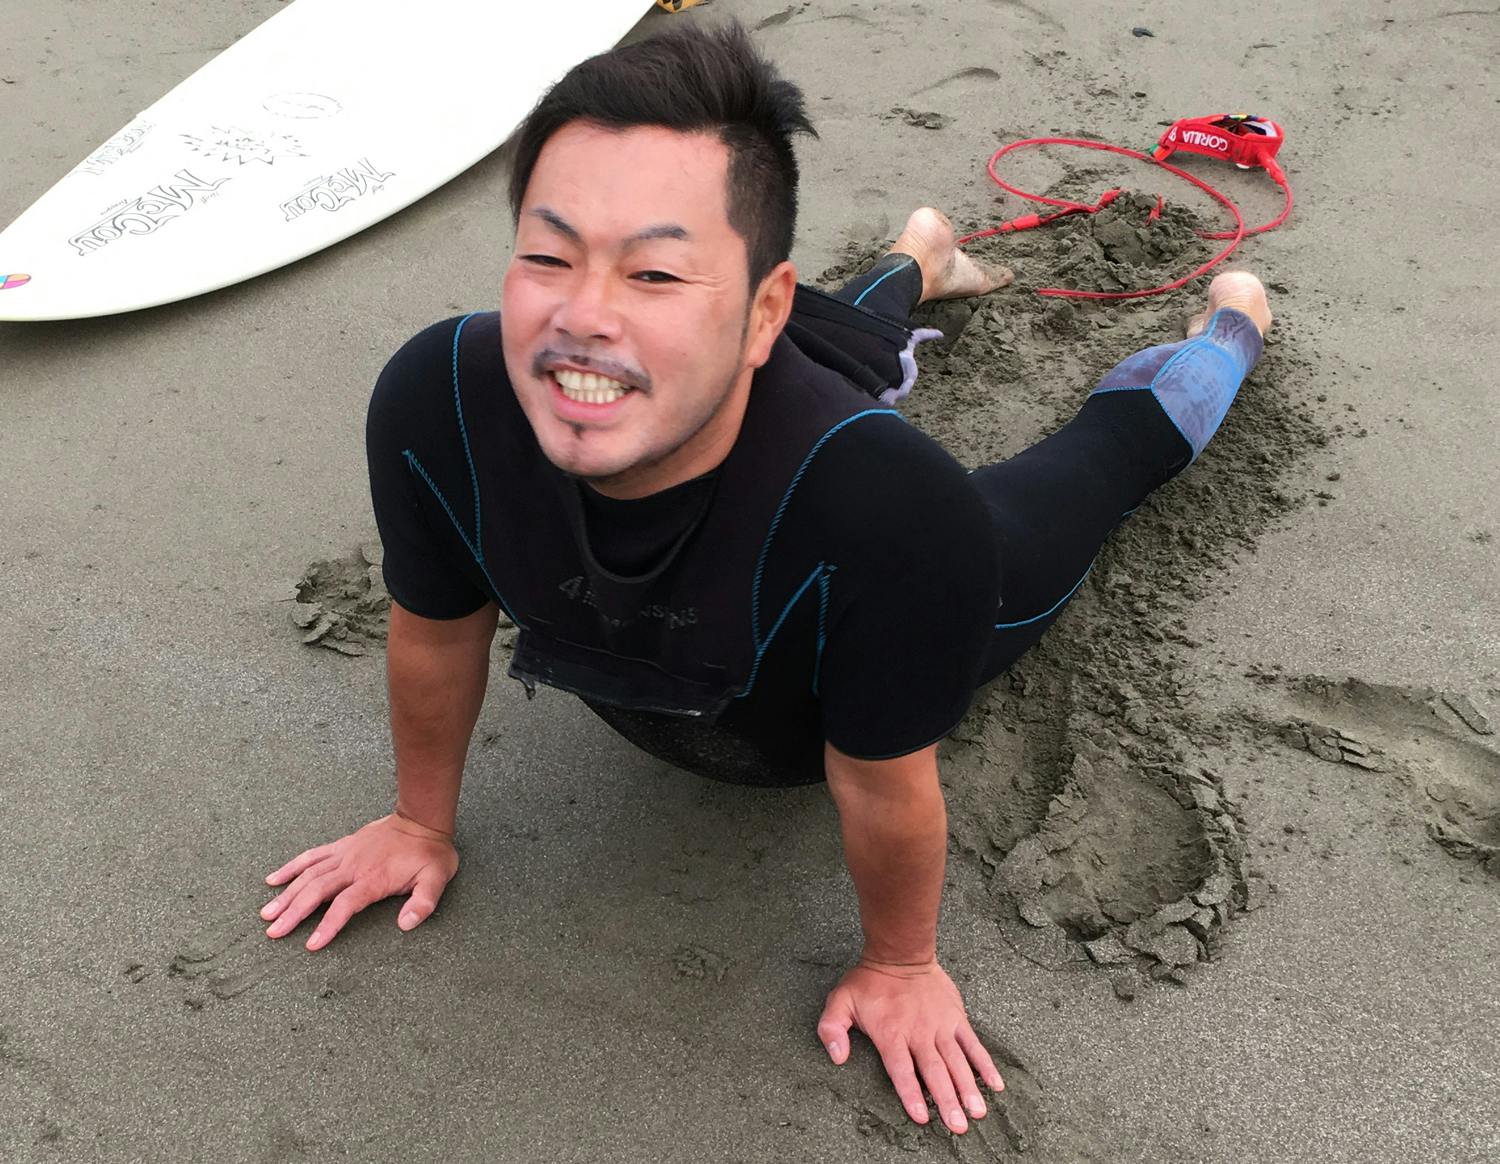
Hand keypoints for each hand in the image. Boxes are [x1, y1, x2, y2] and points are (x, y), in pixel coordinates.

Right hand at [260, 813, 458, 949]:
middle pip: (317, 891)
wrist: (422, 820)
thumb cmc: (430, 853)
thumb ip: (423, 903)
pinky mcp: (341, 846)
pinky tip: (273, 879)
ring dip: (287, 894)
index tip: (311, 945)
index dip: (328, 925)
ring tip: (267, 913)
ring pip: (308, 874)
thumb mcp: (437, 879)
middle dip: (294, 913)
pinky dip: (291, 867)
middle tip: (273, 931)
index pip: (345, 905)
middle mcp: (353, 866)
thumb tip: (407, 924)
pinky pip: (311, 856)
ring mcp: (345, 854)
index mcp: (374, 878)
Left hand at [817, 957, 1003, 1134]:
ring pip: (957, 1061)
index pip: (902, 1069)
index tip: (921, 1116)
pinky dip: (985, 1064)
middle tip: (957, 1125)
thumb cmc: (869, 981)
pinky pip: (973, 1044)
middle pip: (934, 1071)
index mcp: (891, 1032)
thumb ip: (832, 1029)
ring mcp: (940, 1026)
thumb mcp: (840, 1001)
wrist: (900, 953)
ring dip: (968, 1088)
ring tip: (978, 1111)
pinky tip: (995, 1083)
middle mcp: (919, 1032)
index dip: (911, 1093)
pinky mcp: (956, 1018)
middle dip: (947, 1100)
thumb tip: (837, 1056)